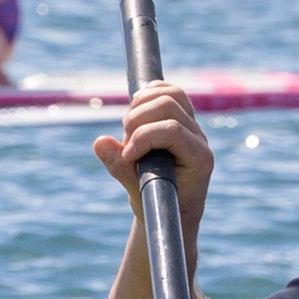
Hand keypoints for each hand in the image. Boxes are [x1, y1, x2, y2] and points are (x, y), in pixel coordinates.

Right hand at [92, 80, 215, 231]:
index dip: (143, 137)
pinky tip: (135, 111)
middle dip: (138, 120)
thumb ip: (119, 168)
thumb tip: (99, 142)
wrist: (170, 207)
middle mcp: (199, 138)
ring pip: (170, 93)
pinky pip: (169, 90)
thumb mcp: (136, 193)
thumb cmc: (157, 204)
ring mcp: (192, 125)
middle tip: (126, 145)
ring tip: (129, 130)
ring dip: (140, 106)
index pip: (172, 130)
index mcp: (198, 159)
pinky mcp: (182, 116)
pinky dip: (147, 95)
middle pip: (169, 105)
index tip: (127, 155)